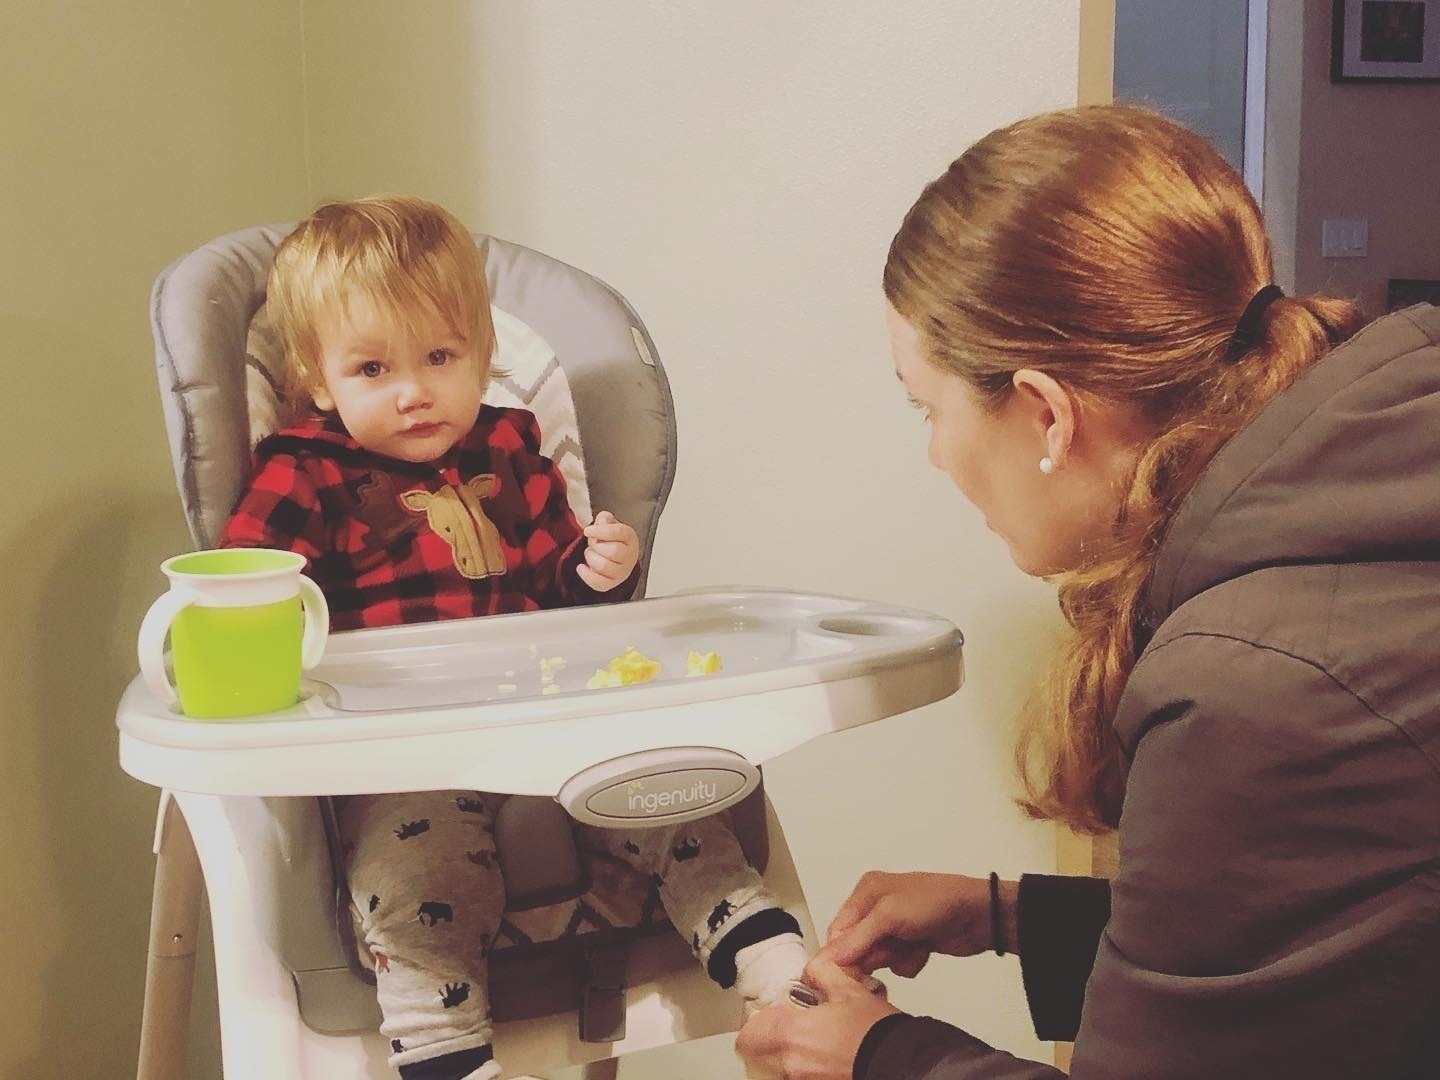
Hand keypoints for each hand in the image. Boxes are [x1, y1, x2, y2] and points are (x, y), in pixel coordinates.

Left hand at [578, 510, 639, 591]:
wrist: (616, 557)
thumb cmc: (612, 540)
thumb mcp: (609, 524)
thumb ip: (605, 519)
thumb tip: (603, 520)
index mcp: (630, 538)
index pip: (618, 533)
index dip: (600, 531)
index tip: (587, 530)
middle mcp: (629, 556)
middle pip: (613, 551)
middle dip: (596, 546)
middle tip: (593, 544)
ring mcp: (622, 572)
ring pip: (604, 566)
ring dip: (591, 558)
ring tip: (591, 554)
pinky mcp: (612, 583)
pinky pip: (598, 583)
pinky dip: (586, 575)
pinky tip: (582, 567)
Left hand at [735, 957, 899, 1079]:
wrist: (902, 1064)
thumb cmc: (876, 1033)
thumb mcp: (849, 990)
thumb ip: (822, 973)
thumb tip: (813, 969)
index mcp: (792, 1034)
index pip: (748, 1036)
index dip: (754, 1024)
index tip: (767, 1014)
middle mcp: (792, 1064)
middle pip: (758, 1055)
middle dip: (769, 1039)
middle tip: (788, 1026)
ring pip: (778, 1069)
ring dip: (787, 1054)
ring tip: (812, 1041)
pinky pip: (799, 1077)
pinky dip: (805, 1067)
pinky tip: (826, 1055)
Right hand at [819, 871, 1009, 978]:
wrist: (979, 915)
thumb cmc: (932, 905)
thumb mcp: (888, 916)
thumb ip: (856, 938)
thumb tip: (825, 959)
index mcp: (866, 892)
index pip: (839, 928)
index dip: (841, 953)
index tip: (845, 974)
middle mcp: (877, 908)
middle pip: (858, 946)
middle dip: (875, 954)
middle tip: (892, 950)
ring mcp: (896, 927)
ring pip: (878, 958)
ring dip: (896, 958)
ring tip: (913, 945)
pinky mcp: (912, 943)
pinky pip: (898, 964)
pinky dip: (910, 961)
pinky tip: (924, 950)